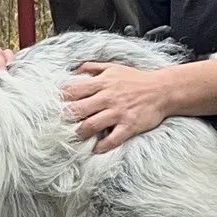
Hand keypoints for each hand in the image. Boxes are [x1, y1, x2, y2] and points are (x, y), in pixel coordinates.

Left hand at [60, 56, 180, 154]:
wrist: (163, 90)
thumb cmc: (136, 79)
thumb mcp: (113, 67)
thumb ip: (92, 68)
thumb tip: (73, 71)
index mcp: (102, 83)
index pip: (73, 90)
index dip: (60, 99)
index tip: (53, 106)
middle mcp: (107, 97)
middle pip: (78, 109)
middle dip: (66, 119)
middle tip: (60, 126)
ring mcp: (118, 113)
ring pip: (91, 125)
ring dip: (80, 134)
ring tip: (77, 137)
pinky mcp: (129, 126)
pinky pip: (112, 139)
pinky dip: (102, 146)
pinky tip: (96, 149)